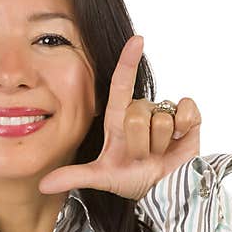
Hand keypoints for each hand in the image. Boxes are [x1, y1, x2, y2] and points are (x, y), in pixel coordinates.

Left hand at [38, 35, 200, 200]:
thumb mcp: (102, 177)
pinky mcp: (189, 118)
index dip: (127, 62)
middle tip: (142, 156)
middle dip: (140, 143)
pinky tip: (179, 140)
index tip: (136, 40)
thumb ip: (73, 177)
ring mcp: (166, 113)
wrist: (163, 191)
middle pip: (138, 115)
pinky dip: (183, 129)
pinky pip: (186, 112)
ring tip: (159, 153)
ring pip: (161, 120)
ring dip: (160, 144)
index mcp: (119, 118)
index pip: (122, 84)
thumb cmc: (131, 179)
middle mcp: (142, 110)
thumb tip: (42, 184)